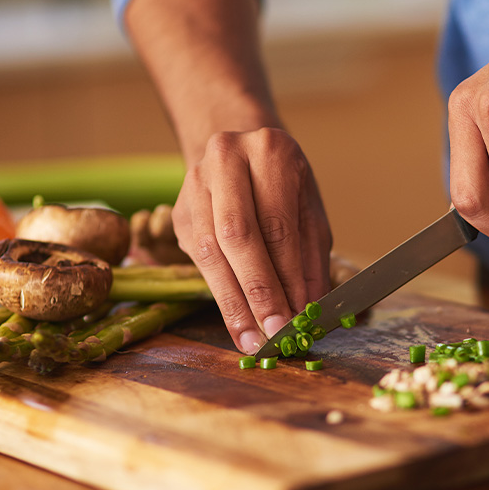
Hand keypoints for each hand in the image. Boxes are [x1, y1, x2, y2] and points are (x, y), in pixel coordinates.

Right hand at [171, 127, 332, 353]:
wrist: (239, 150)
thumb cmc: (284, 185)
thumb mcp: (309, 211)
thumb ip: (310, 257)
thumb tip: (309, 307)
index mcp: (270, 152)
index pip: (277, 224)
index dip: (286, 276)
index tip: (297, 316)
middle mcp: (226, 159)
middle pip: (237, 235)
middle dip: (257, 291)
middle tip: (274, 333)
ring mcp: (195, 183)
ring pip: (210, 251)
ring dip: (233, 301)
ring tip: (252, 339)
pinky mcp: (178, 211)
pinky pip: (197, 258)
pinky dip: (220, 292)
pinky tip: (237, 319)